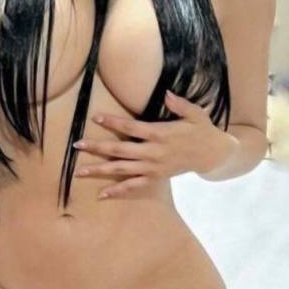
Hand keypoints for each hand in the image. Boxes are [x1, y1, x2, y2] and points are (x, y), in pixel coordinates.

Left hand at [72, 90, 235, 198]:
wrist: (211, 154)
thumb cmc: (201, 130)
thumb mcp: (195, 114)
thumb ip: (180, 104)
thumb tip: (167, 93)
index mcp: (160, 134)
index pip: (131, 128)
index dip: (113, 123)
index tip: (95, 118)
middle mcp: (153, 153)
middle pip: (120, 151)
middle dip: (97, 148)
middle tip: (77, 145)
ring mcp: (153, 168)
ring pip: (122, 170)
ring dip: (100, 170)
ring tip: (79, 172)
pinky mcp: (155, 178)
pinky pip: (134, 187)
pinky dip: (118, 191)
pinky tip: (102, 195)